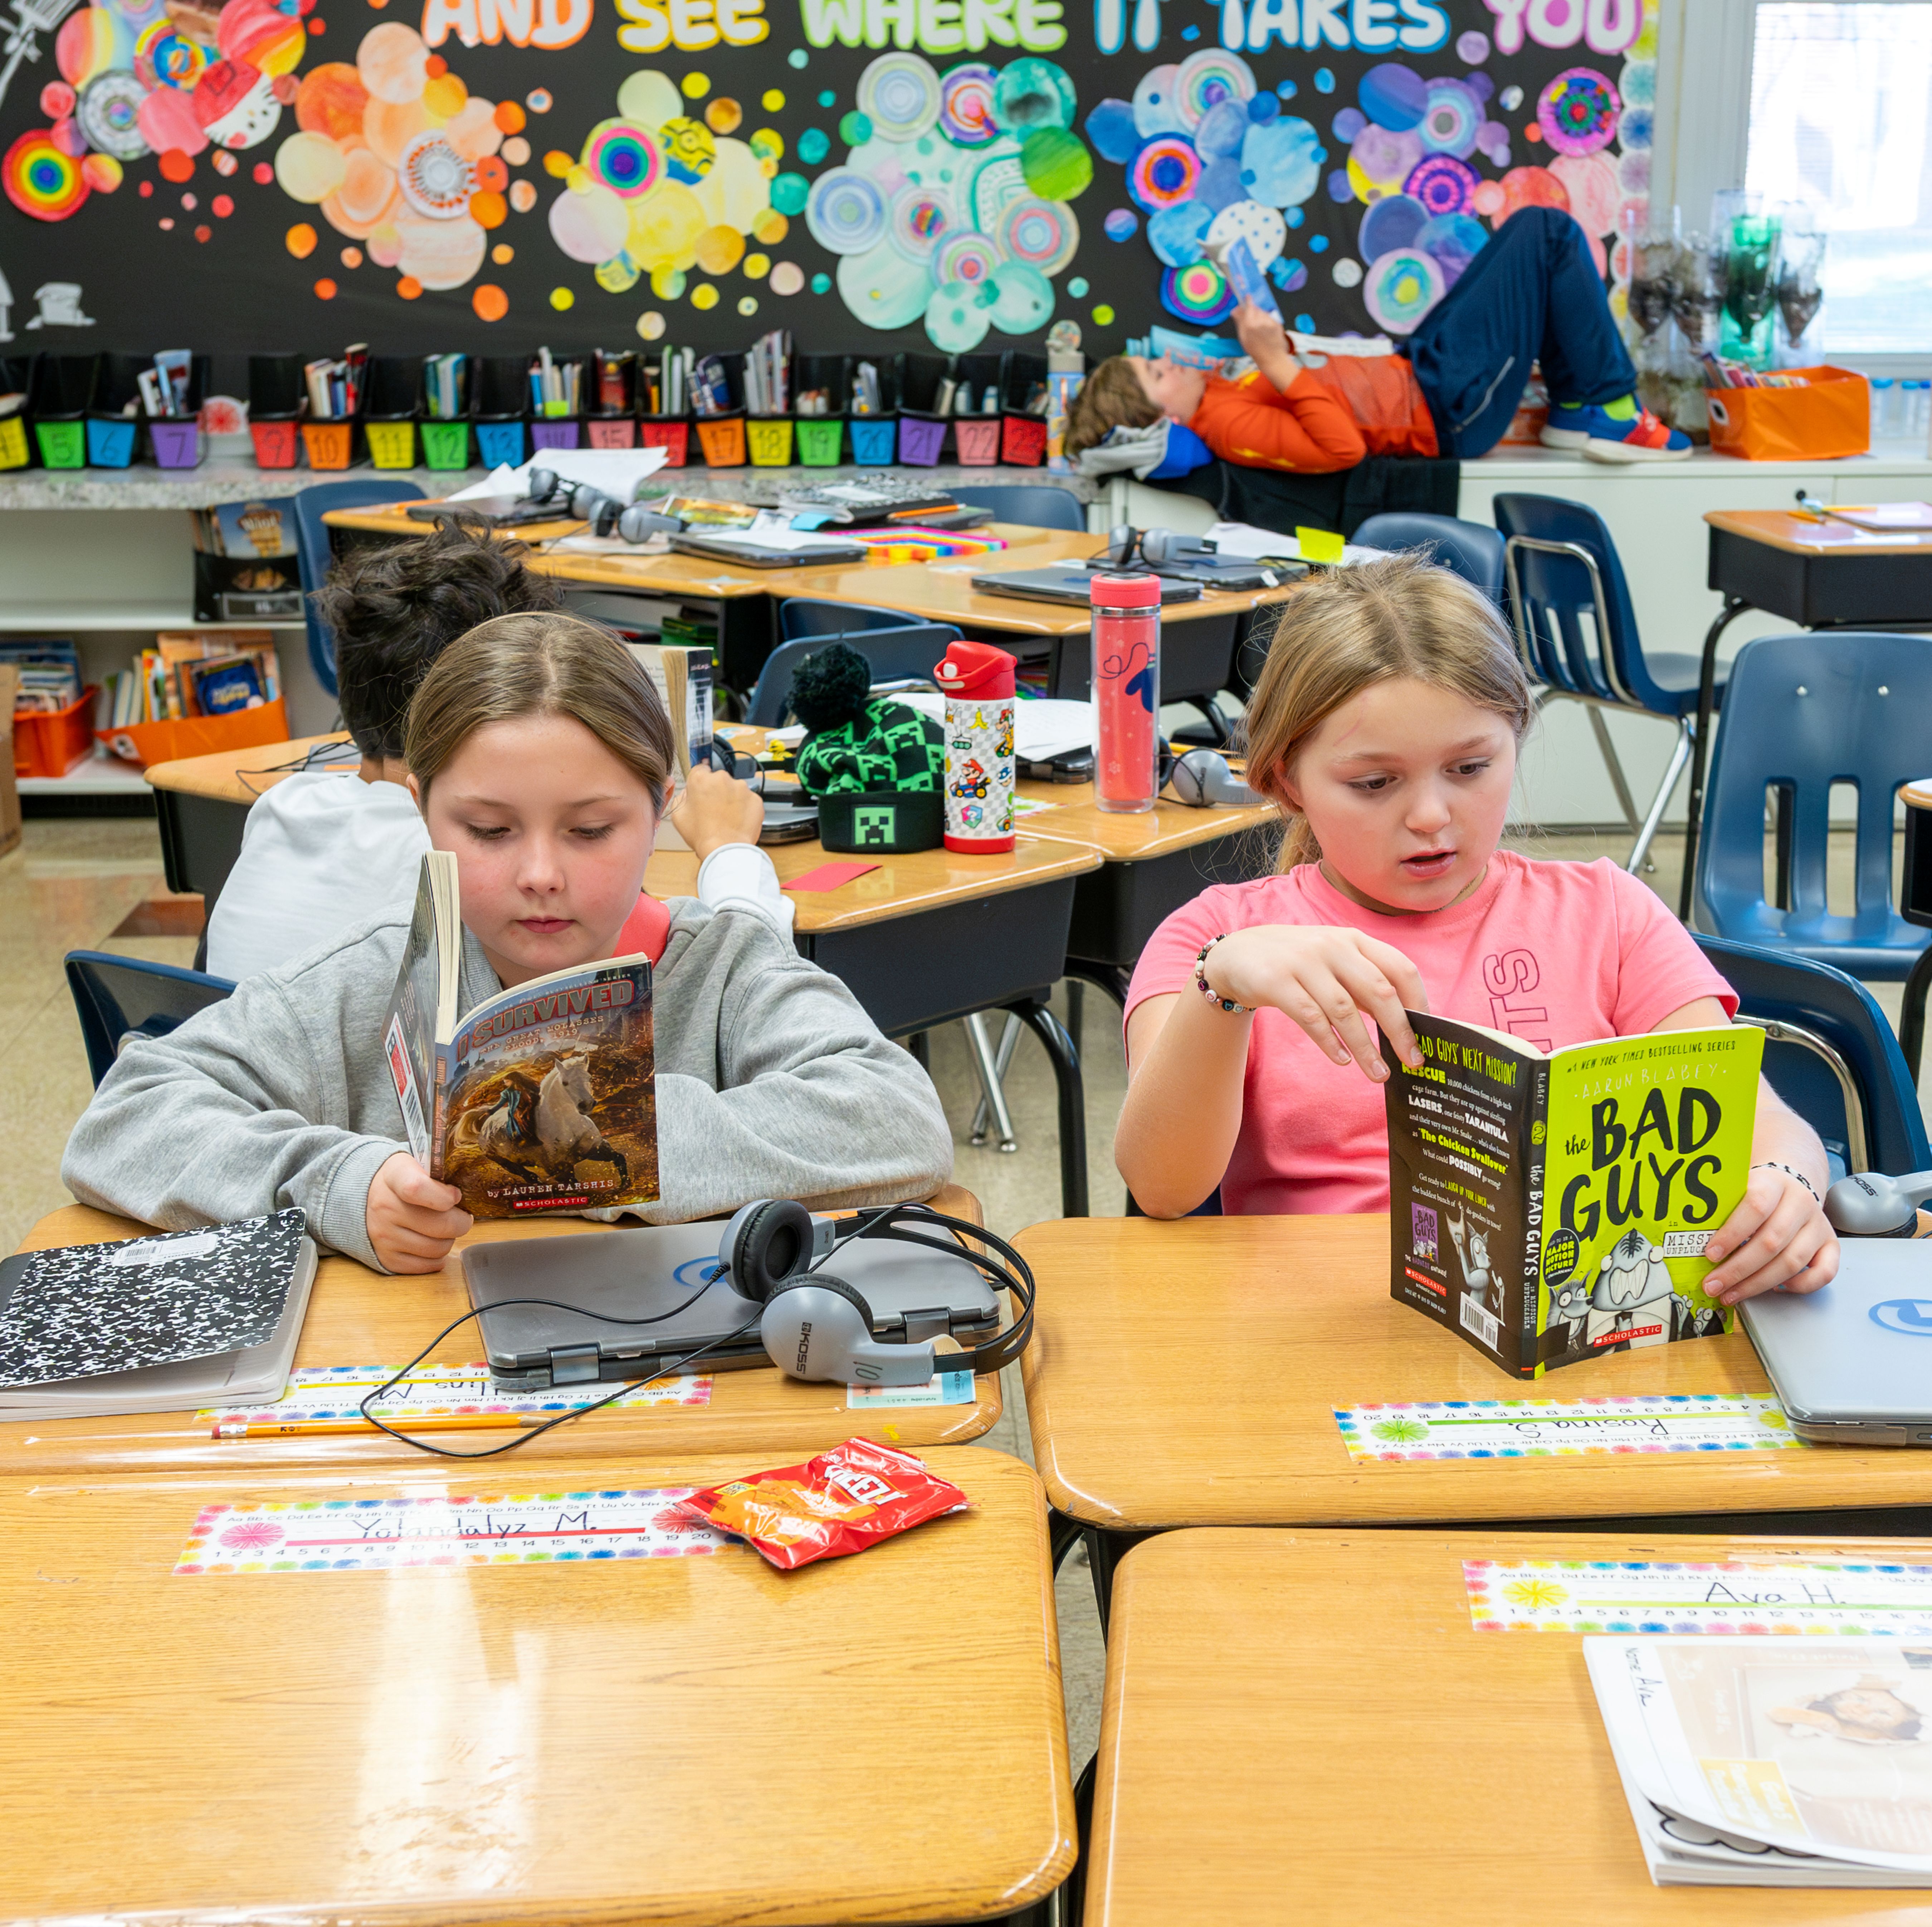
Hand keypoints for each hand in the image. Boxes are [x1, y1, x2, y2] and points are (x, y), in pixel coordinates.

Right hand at [366, 1151, 472, 1274]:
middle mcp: (385, 1208)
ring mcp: (384, 1236)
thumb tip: (460, 1197)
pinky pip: (426, 1265)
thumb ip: (437, 1173)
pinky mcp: (386, 1258)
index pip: (417, 1188)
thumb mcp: (413, 1164)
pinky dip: (437, 1258)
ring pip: (437, 1248)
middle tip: (461, 1217)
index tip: (455, 1196)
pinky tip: (433, 1243)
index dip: (444, 1196)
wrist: (362, 1199)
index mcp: (394, 1177)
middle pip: (440, 1225)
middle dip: (461, 1222)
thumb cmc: (399, 1183)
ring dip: (449, 1240)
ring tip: (444, 1229)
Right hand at [670, 761, 763, 862]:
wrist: (725, 849)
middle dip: (716, 791)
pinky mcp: (755, 798)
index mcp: (701, 779)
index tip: (702, 793)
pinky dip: (744, 808)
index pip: (700, 770)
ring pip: (735, 789)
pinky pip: (748, 800)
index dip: (700, 783)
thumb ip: (682, 797)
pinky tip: (737, 821)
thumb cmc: (701, 835)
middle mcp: (722, 778)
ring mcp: (741, 788)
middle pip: (719, 780)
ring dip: (731, 799)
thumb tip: (689, 792)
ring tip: (726, 818)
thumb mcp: (678, 815)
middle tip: (713, 810)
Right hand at [1202, 925, 1428, 1081]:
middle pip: (1379, 992)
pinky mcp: (1276, 981)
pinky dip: (1330, 1043)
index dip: (1419, 1003)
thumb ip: (1365, 985)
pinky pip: (1311, 1018)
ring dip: (1366, 1047)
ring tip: (1378, 1074)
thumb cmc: (1297, 963)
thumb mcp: (1334, 962)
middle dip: (1400, 1031)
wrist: (1237, 954)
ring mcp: (1303, 962)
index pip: (1400, 969)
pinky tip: (1343, 1060)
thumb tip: (1404, 1024)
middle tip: (1413, 1061)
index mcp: (1354, 940)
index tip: (1427, 1034)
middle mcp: (1333, 947)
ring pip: (1345, 1011)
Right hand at [1232, 299, 1290, 366]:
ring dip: (1261, 316)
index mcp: (1249, 325)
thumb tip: (1235, 310)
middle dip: (1253, 311)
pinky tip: (1267, 330)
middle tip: (1252, 319)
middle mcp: (1260, 321)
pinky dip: (1268, 321)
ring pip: (1264, 313)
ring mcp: (1270, 322)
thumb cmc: (1255, 350)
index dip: (1248, 301)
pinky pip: (1271, 318)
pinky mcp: (1277, 324)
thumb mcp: (1243, 338)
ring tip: (1260, 327)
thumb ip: (1240, 322)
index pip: (1249, 307)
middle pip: (1256, 310)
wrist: (1272, 358)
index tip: (1247, 296)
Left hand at [1702, 1165, 1838, 1304]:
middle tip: (1712, 1285)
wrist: (1792, 1181)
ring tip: (1730, 1294)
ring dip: (1757, 1284)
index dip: (1732, 1233)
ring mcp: (1818, 1225)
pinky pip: (1824, 1272)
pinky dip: (1799, 1285)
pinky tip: (1773, 1288)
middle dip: (1737, 1269)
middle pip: (1771, 1242)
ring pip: (1792, 1261)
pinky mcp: (1830, 1244)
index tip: (1709, 1254)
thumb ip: (1721, 1208)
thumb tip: (1691, 1239)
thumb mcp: (1738, 1189)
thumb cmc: (1758, 1191)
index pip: (1755, 1206)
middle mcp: (1801, 1203)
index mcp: (1774, 1183)